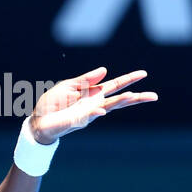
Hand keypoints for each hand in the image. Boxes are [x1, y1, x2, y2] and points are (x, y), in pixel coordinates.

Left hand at [28, 66, 157, 143]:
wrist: (38, 120)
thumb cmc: (53, 103)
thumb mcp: (69, 85)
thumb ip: (86, 79)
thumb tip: (105, 70)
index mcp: (93, 93)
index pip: (114, 85)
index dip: (128, 79)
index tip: (143, 74)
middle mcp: (94, 104)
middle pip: (119, 99)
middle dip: (136, 97)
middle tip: (153, 96)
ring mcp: (88, 114)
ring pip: (108, 107)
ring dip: (120, 102)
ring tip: (133, 97)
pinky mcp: (78, 121)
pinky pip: (89, 116)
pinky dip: (96, 112)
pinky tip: (102, 110)